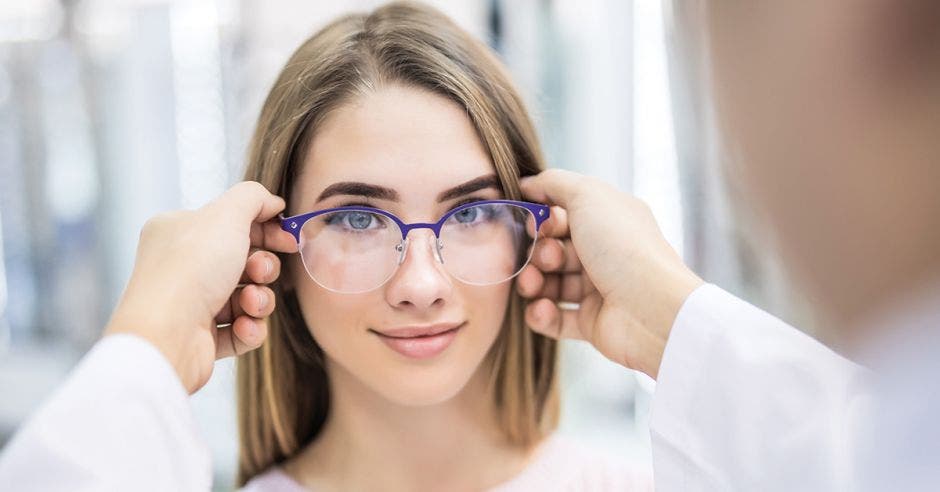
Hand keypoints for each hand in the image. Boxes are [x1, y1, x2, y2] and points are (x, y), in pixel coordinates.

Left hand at [104, 182, 297, 393]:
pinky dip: (250, 328)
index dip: (266, 229)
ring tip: (250, 304)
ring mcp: (190, 304)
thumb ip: (253, 198)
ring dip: (259, 300)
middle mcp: (181, 266)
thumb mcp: (226, 215)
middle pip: (244, 261)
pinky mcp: (201, 338)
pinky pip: (242, 329)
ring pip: (247, 297)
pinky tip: (243, 326)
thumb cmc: (190, 270)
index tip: (289, 237)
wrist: (166, 335)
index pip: (231, 223)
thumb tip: (272, 202)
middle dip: (263, 267)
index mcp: (179, 232)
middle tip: (260, 272)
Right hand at [517, 169, 702, 378]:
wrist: (652, 308)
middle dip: (538, 252)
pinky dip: (541, 314)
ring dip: (532, 282)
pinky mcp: (592, 322)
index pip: (564, 215)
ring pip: (550, 283)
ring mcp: (599, 289)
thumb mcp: (589, 195)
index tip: (532, 222)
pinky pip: (555, 317)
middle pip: (553, 249)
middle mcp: (605, 253)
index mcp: (610, 220)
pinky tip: (541, 308)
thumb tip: (527, 183)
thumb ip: (554, 182)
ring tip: (532, 285)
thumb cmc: (623, 247)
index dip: (542, 218)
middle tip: (545, 258)